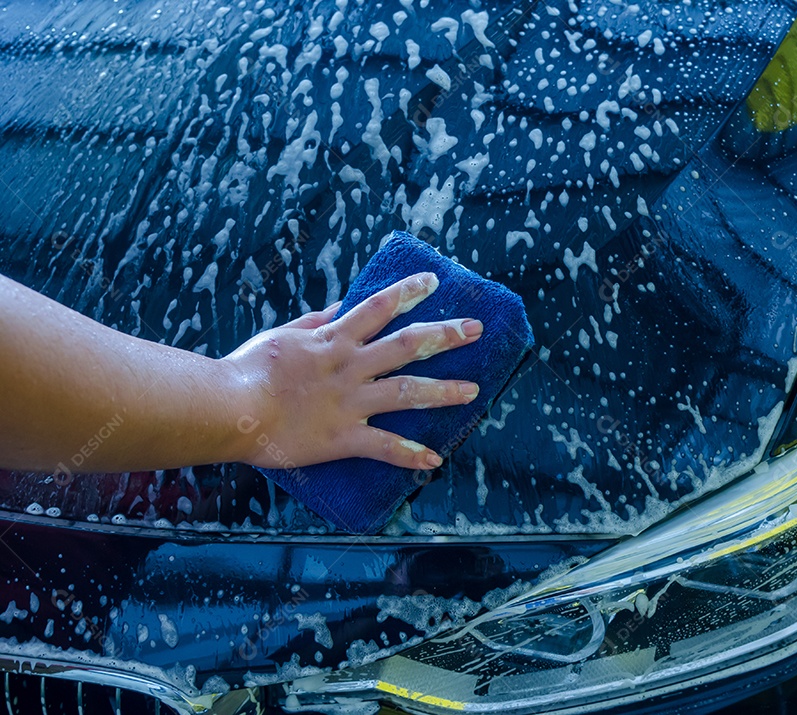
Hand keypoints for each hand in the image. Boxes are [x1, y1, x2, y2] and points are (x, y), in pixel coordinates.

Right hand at [222, 272, 481, 470]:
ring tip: (474, 392)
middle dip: (445, 335)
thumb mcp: (281, 335)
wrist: (229, 408)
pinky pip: (383, 446)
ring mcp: (349, 402)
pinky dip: (410, 455)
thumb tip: (340, 306)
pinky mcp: (342, 437)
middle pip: (407, 345)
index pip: (378, 307)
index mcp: (332, 339)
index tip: (434, 282)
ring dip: (443, 391)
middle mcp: (349, 366)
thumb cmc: (246, 371)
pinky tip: (434, 460)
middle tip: (476, 329)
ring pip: (407, 392)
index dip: (408, 292)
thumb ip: (314, 321)